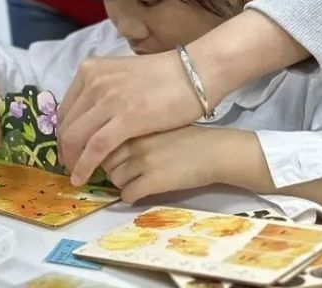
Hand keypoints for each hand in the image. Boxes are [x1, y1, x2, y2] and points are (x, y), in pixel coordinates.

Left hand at [57, 51, 204, 185]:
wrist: (196, 74)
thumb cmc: (164, 77)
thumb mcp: (122, 75)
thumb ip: (103, 91)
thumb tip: (88, 114)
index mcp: (91, 70)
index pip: (66, 108)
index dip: (63, 133)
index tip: (67, 149)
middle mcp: (95, 81)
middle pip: (68, 124)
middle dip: (65, 149)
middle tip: (69, 166)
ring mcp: (110, 99)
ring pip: (76, 137)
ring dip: (72, 160)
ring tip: (76, 175)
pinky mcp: (127, 118)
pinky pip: (95, 148)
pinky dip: (84, 166)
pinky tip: (83, 178)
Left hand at [102, 125, 231, 203]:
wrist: (216, 151)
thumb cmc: (191, 137)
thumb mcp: (157, 126)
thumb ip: (136, 133)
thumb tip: (114, 150)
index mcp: (135, 125)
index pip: (105, 142)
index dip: (107, 154)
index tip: (115, 160)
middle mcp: (135, 142)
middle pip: (106, 162)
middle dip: (113, 171)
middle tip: (127, 174)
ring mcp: (143, 161)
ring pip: (115, 180)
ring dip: (123, 184)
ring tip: (136, 183)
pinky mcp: (153, 181)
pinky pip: (128, 194)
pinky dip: (131, 197)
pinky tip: (142, 193)